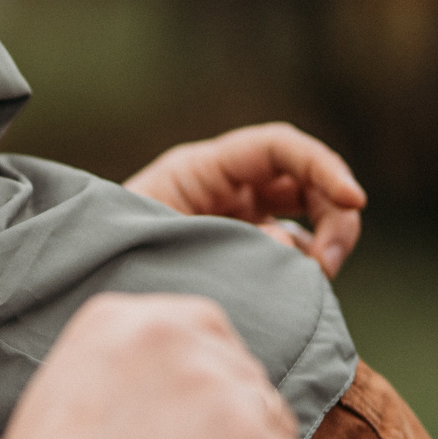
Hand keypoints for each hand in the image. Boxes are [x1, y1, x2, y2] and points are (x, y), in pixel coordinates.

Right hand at [2, 294, 309, 438]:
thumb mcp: (67, 386)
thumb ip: (127, 369)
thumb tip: (180, 396)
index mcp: (124, 318)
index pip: (203, 327)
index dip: (214, 374)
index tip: (213, 412)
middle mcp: (178, 339)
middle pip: (242, 377)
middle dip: (236, 426)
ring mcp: (223, 390)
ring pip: (272, 424)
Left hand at [124, 123, 365, 277]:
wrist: (82, 289)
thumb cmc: (108, 255)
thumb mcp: (162, 239)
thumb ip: (230, 240)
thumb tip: (291, 247)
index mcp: (202, 169)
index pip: (278, 147)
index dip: (323, 166)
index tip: (355, 199)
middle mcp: (225, 188)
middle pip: (306, 180)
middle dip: (334, 214)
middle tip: (330, 262)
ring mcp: (237, 219)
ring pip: (307, 217)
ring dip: (324, 246)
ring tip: (311, 281)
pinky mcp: (242, 251)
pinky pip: (290, 251)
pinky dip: (302, 269)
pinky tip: (291, 290)